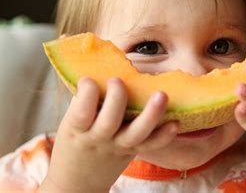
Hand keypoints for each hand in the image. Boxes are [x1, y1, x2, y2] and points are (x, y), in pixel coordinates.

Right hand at [40, 77, 178, 191]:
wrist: (77, 183)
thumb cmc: (75, 142)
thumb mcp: (69, 123)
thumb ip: (83, 100)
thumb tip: (99, 64)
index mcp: (78, 130)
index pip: (81, 112)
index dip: (86, 93)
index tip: (88, 79)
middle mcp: (99, 139)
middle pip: (110, 121)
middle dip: (117, 98)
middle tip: (118, 80)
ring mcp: (119, 146)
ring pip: (137, 133)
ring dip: (151, 114)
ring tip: (161, 94)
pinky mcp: (134, 151)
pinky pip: (151, 145)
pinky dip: (164, 135)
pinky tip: (175, 122)